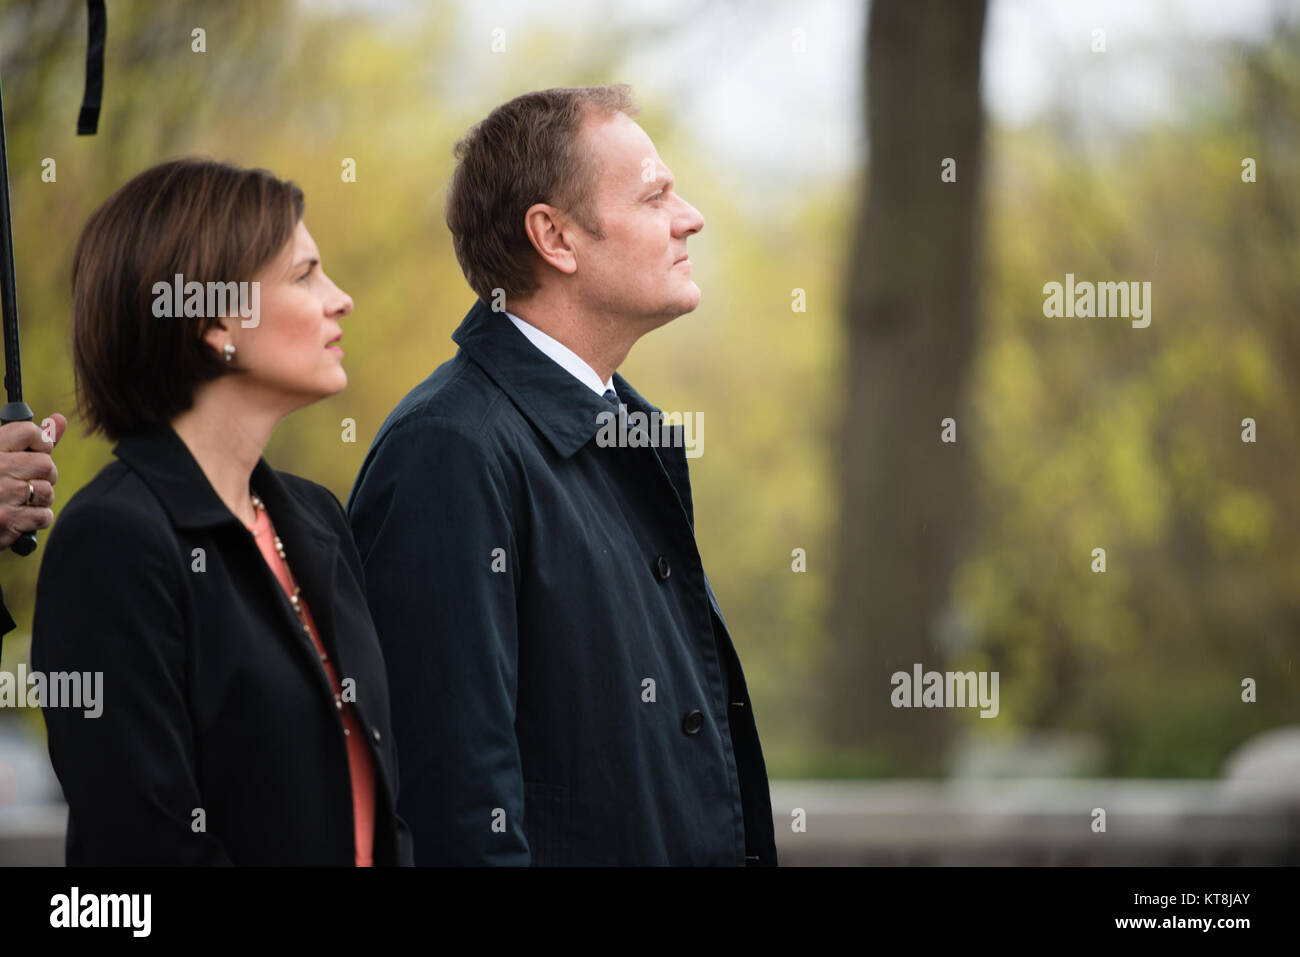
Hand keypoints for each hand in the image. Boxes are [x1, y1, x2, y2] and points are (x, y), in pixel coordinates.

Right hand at [0, 413, 66, 548]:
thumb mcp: (1, 456)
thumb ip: (30, 440)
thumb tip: (60, 419)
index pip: (28, 431)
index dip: (41, 441)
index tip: (38, 451)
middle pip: (45, 464)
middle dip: (45, 475)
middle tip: (29, 480)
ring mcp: (2, 494)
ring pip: (47, 491)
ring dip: (41, 498)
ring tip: (21, 499)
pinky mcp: (8, 519)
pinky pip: (44, 515)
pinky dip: (38, 518)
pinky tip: (20, 516)